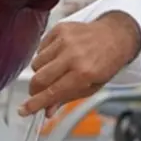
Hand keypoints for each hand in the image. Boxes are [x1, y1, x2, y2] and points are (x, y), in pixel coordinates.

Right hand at [18, 12, 140, 117]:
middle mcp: (74, 56)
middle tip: (39, 92)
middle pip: (39, 78)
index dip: (35, 104)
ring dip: (41, 71)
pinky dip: (46, 56)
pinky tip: (60, 55)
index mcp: (85, 73)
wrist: (115, 36)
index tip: (24, 110)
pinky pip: (40, 48)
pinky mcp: (59, 29)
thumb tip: (47, 110)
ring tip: (57, 69)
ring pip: (36, 63)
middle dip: (35, 90)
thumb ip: (68, 98)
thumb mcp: (93, 86)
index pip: (53, 92)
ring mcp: (65, 40)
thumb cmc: (106, 63)